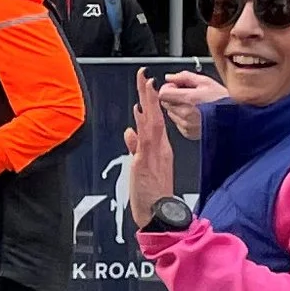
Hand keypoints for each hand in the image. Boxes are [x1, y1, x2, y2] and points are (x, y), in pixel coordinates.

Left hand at [124, 72, 175, 214]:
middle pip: (154, 116)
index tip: (147, 84)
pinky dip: (143, 124)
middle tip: (144, 75)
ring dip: (148, 103)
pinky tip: (140, 112)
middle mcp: (159, 148)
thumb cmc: (152, 195)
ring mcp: (154, 153)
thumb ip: (135, 147)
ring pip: (151, 123)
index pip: (155, 119)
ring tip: (145, 84)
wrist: (159, 215)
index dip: (151, 101)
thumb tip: (129, 132)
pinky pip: (145, 139)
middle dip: (148, 95)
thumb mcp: (141, 167)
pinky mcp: (145, 161)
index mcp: (160, 148)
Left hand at [153, 69, 225, 141]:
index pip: (163, 94)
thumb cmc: (224, 101)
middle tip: (187, 95)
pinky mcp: (188, 133)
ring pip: (171, 113)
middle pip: (165, 103)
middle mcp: (185, 113)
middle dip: (173, 97)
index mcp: (188, 98)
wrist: (235, 120)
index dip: (167, 88)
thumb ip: (184, 77)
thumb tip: (170, 77)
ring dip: (177, 108)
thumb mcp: (206, 82)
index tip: (175, 87)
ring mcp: (186, 125)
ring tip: (194, 106)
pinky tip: (196, 115)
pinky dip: (183, 119)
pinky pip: (178, 124)